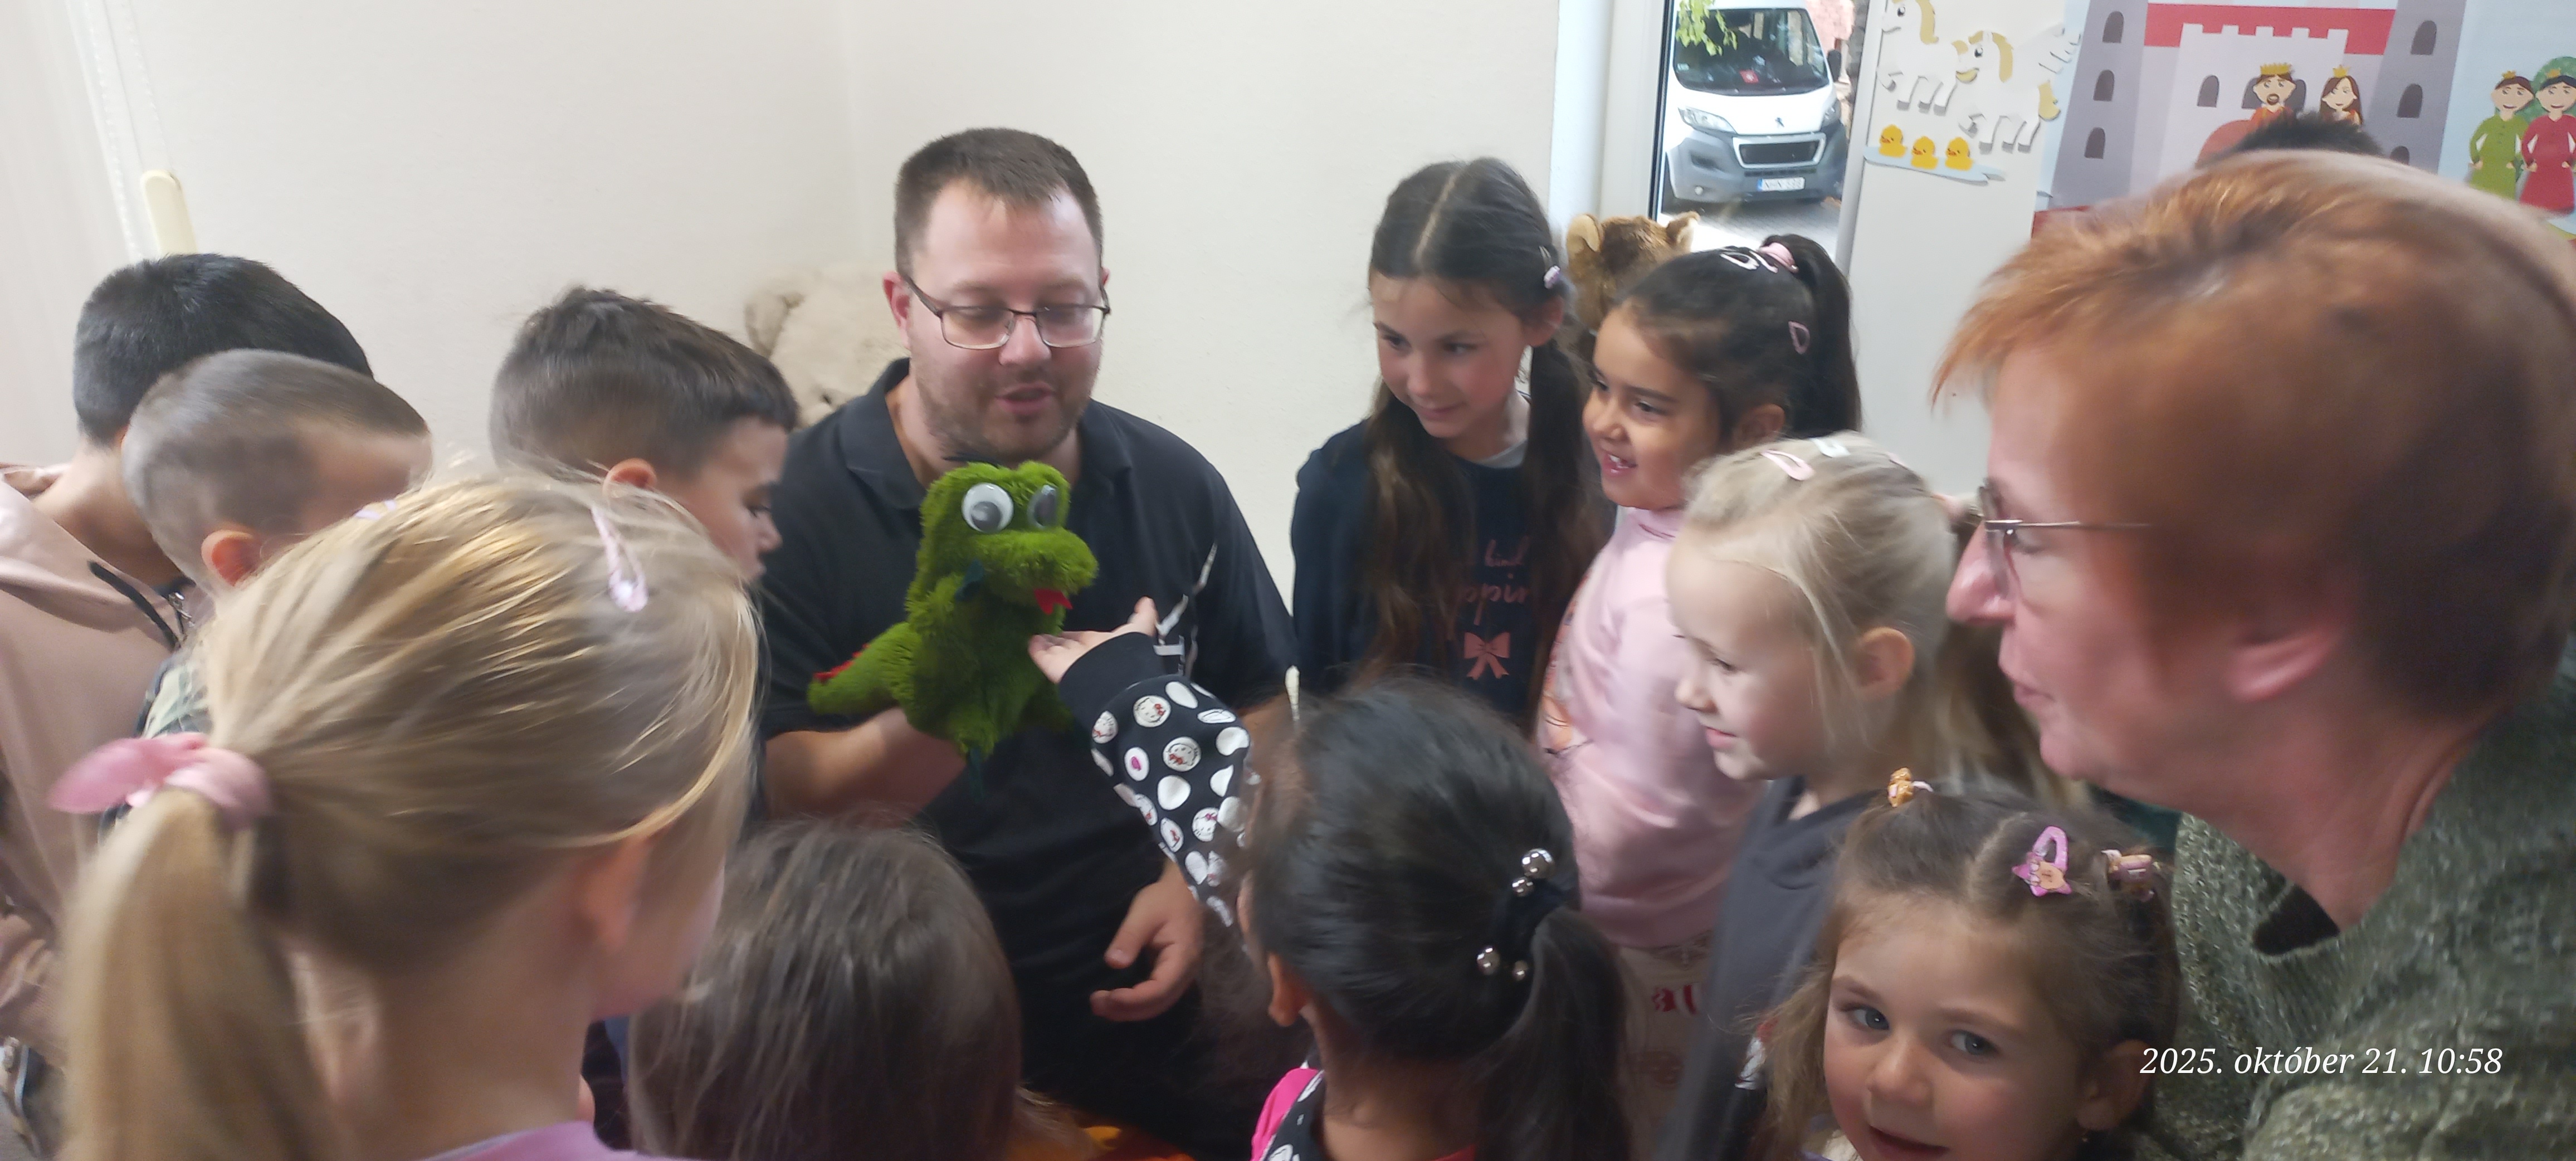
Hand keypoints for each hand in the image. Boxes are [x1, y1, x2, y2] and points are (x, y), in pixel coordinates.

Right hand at [1029, 597, 1158, 683]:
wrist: (1111, 680)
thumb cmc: (1123, 653)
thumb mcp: (1137, 631)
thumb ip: (1143, 617)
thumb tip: (1147, 600)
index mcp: (1100, 646)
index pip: (1083, 638)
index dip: (1074, 635)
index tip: (1065, 630)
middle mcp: (1083, 653)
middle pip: (1066, 645)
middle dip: (1058, 639)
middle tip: (1046, 632)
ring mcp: (1067, 661)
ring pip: (1054, 650)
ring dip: (1046, 643)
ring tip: (1035, 635)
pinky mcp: (1053, 667)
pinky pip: (1042, 656)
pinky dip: (1036, 649)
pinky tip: (1030, 642)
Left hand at [1092, 860, 1200, 1021]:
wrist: (1185, 892)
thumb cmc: (1164, 900)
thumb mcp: (1144, 913)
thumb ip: (1130, 938)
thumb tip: (1113, 963)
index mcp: (1182, 958)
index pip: (1159, 990)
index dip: (1132, 1000)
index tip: (1106, 998)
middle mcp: (1185, 974)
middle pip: (1158, 1004)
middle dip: (1127, 1010)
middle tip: (1096, 1004)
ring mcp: (1181, 976)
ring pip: (1158, 1005)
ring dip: (1130, 1010)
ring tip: (1101, 1006)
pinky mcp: (1172, 974)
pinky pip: (1156, 997)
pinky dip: (1137, 1003)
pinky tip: (1117, 1001)